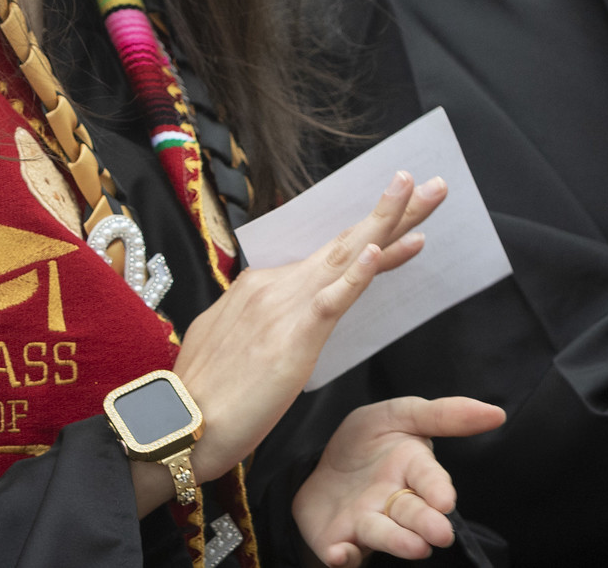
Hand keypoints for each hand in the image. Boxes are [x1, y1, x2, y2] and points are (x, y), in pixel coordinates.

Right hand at [169, 173, 445, 487]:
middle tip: (432, 184)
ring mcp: (284, 307)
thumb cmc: (204, 395)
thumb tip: (274, 321)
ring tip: (424, 194)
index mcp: (262, 287)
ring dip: (389, 223)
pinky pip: (332, 300)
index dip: (373, 235)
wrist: (175, 422)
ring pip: (348, 258)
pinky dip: (357, 275)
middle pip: (347, 243)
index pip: (331, 257)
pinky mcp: (292, 338)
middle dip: (393, 211)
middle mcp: (276, 285)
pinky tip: (378, 251)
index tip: (406, 218)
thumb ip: (259, 324)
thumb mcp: (233, 344)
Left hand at [293, 396, 505, 563]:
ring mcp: (367, 522)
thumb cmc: (368, 440)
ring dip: (398, 542)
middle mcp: (394, 502)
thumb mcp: (400, 415)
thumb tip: (496, 413)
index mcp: (412, 469)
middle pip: (413, 513)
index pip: (429, 478)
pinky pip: (343, 552)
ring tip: (415, 548)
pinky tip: (341, 554)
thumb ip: (444, 414)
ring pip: (384, 534)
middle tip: (440, 533)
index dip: (437, 487)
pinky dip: (344, 556)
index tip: (445, 500)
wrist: (321, 459)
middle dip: (427, 523)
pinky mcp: (339, 539)